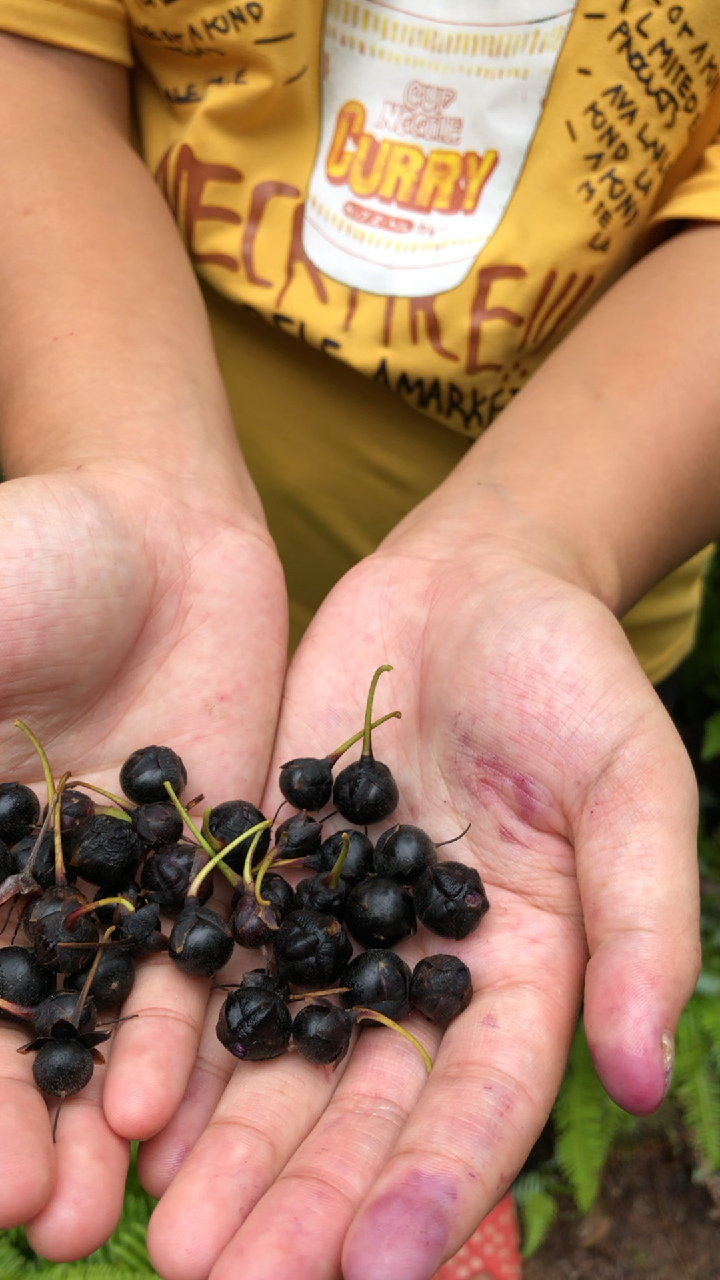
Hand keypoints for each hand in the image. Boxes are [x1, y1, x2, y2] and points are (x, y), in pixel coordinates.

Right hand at [0, 465, 286, 1259]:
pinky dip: (193, 1029)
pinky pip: (201, 961)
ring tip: (114, 1209)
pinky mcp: (209, 866)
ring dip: (107, 1113)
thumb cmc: (27, 565)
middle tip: (52, 1225)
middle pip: (19, 1027)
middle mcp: (29, 891)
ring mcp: (122, 888)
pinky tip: (186, 1107)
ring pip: (108, 1018)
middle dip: (24, 1127)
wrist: (152, 524)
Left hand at [145, 519, 699, 1279]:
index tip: (380, 1270)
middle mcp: (424, 971)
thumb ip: (641, 922)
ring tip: (170, 1238)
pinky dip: (181, 1042)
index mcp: (527, 969)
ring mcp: (340, 928)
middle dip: (306, 1200)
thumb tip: (641, 1075)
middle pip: (364, 1107)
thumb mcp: (629, 781)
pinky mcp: (269, 875)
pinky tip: (137, 1109)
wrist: (469, 581)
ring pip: (281, 1060)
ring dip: (230, 1152)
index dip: (436, 1184)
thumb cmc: (568, 671)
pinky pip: (221, 969)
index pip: (481, 1100)